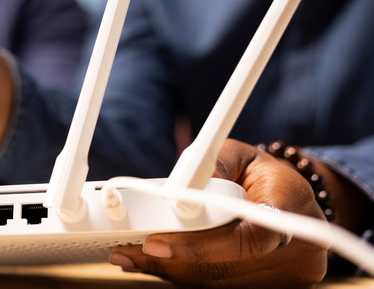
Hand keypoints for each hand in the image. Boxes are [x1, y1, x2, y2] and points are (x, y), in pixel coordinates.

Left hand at [108, 139, 327, 287]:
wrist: (288, 197)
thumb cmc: (256, 172)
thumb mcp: (235, 153)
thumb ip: (210, 164)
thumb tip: (181, 185)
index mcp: (292, 202)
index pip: (247, 237)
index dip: (199, 246)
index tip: (155, 243)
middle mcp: (300, 244)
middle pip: (226, 266)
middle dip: (171, 260)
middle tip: (129, 250)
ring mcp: (293, 273)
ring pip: (220, 283)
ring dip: (173, 271)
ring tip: (135, 256)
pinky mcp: (281, 288)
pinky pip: (224, 288)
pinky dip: (188, 276)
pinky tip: (162, 264)